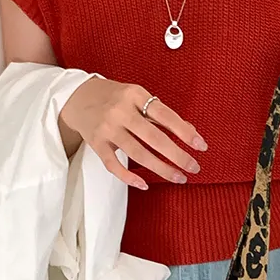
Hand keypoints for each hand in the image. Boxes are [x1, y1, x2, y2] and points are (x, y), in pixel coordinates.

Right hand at [60, 78, 207, 189]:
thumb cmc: (115, 98)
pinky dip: (129, 177)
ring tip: (179, 178)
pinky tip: (145, 184)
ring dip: (161, 168)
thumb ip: (162, 114)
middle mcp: (120, 111)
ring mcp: (107, 128)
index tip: (200, 146)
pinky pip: (114, 165)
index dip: (184, 132)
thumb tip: (190, 132)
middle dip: (177, 155)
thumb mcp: (138, 97)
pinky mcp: (96, 144)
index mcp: (134, 95)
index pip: (165, 115)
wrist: (78, 97)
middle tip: (193, 168)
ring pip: (137, 154)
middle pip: (153, 137)